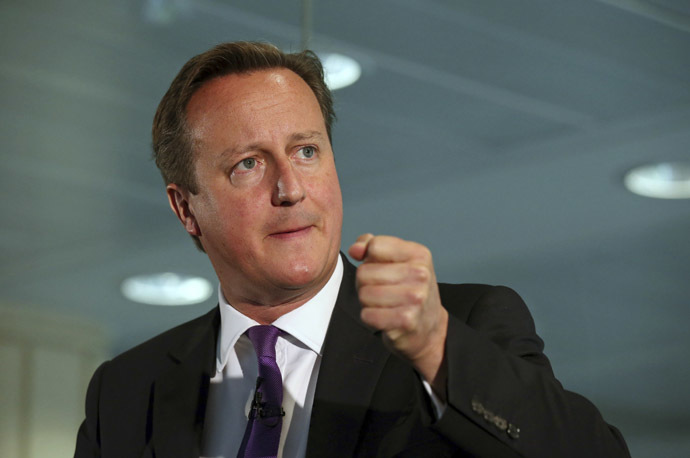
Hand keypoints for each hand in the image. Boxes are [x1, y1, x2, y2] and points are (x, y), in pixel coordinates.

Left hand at [348, 234, 448, 396]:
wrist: (428, 327)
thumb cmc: (408, 290)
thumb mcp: (396, 260)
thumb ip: (371, 246)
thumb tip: (355, 249)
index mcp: (419, 254)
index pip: (374, 246)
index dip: (369, 258)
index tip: (382, 268)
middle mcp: (420, 274)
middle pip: (364, 272)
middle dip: (365, 283)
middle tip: (383, 290)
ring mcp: (415, 298)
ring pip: (364, 294)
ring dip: (367, 302)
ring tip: (384, 303)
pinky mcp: (406, 320)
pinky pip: (368, 315)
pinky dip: (370, 317)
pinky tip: (385, 317)